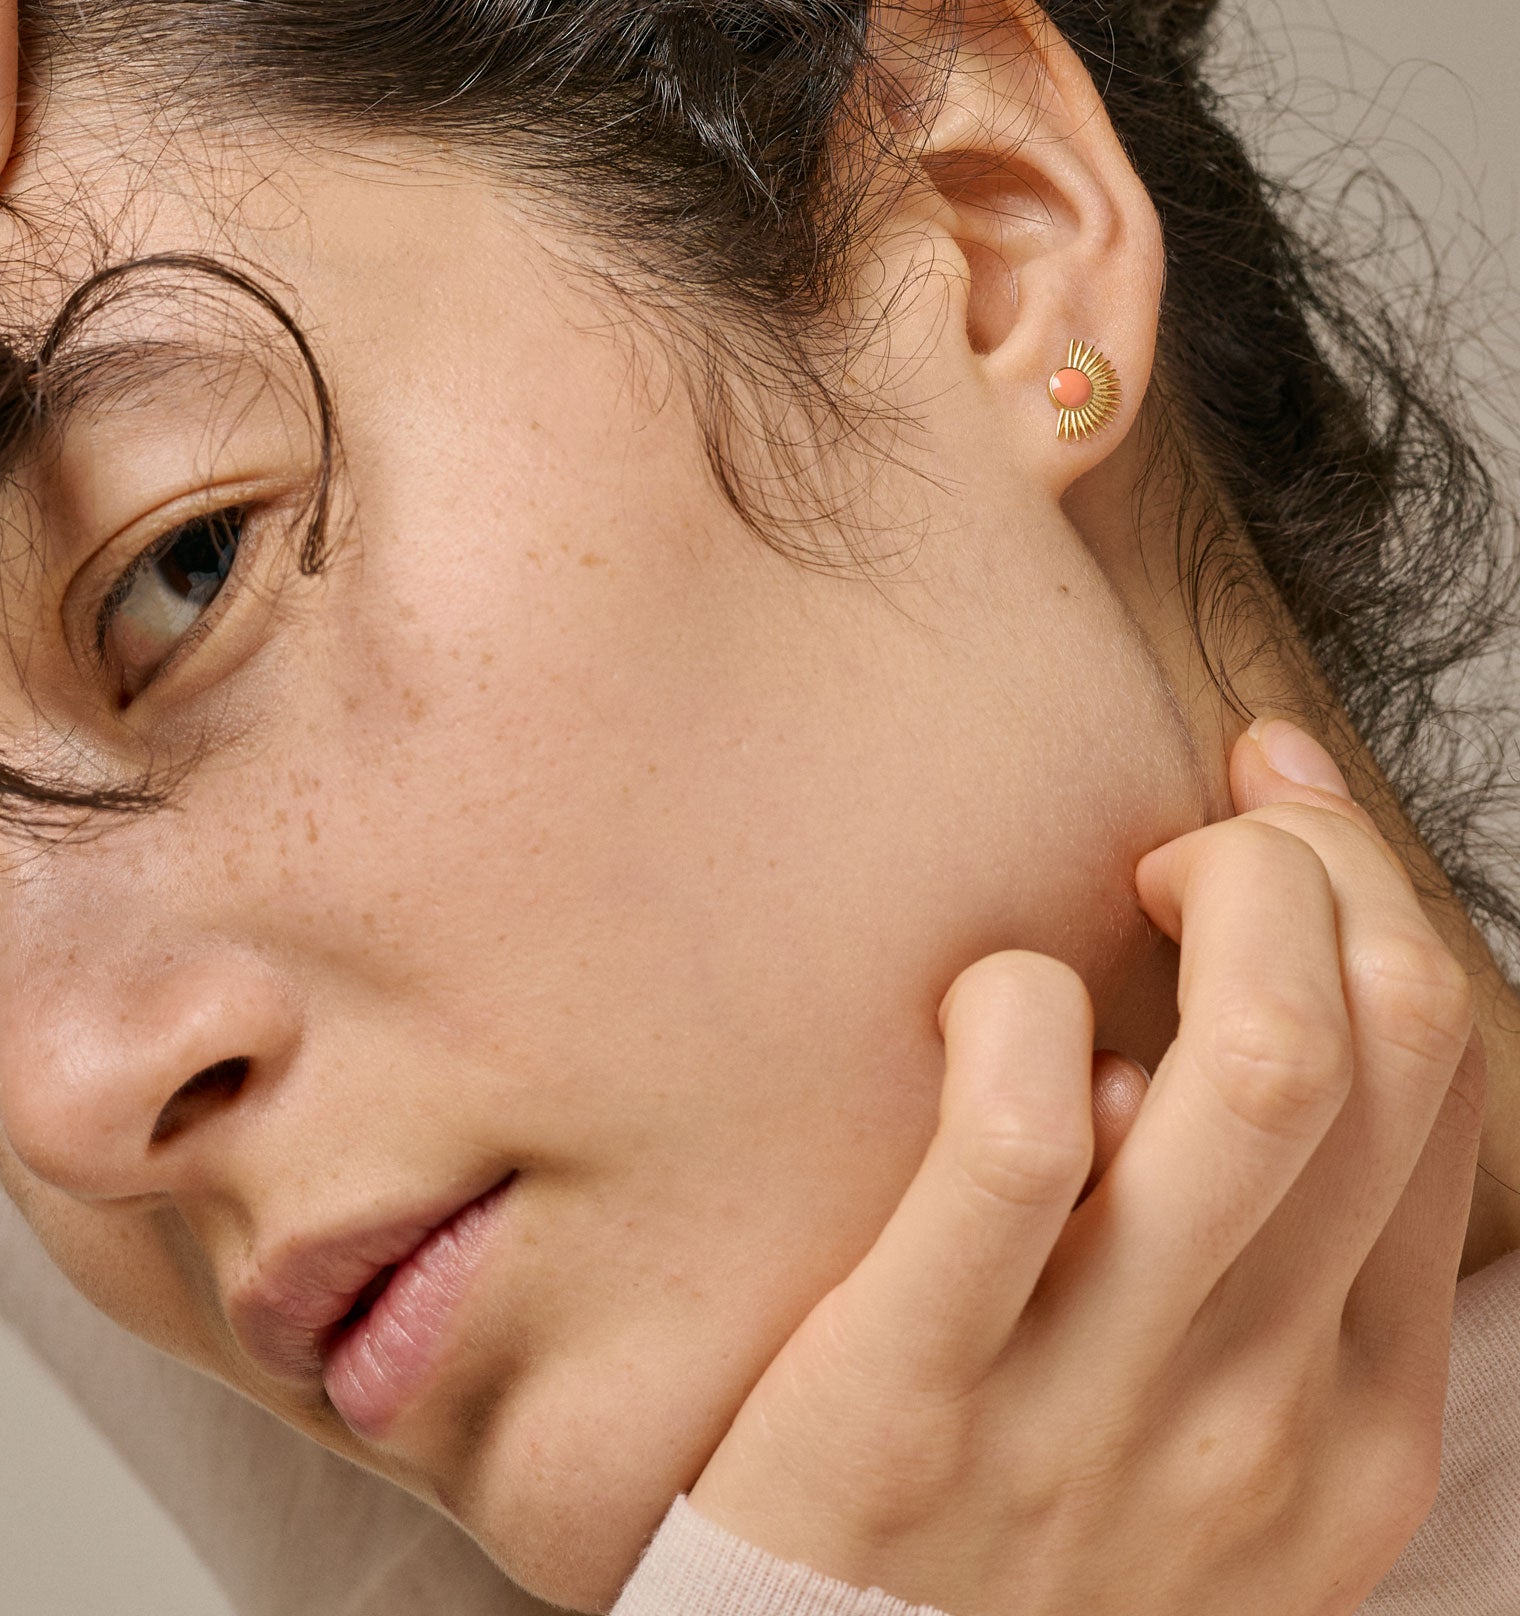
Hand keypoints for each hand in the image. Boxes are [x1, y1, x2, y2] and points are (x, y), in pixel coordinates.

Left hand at [687, 719, 1483, 1615]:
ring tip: (1111, 889)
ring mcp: (1098, 1410)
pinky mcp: (910, 1397)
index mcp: (1348, 1418)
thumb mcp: (1201, 1459)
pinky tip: (977, 1006)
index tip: (1277, 802)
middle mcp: (1260, 1411)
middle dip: (1305, 866)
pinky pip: (1014, 1134)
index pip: (1431, 1085)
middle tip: (1188, 837)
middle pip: (1373, 1039)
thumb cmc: (1011, 1559)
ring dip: (1209, 903)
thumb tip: (1238, 1016)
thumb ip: (1248, 1282)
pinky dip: (1014, 1012)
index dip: (1371, 894)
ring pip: (1255, 1066)